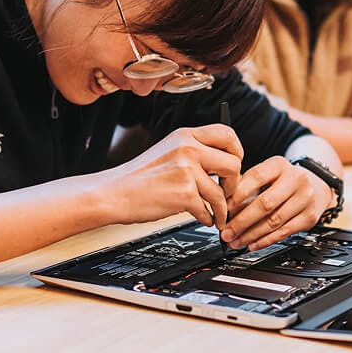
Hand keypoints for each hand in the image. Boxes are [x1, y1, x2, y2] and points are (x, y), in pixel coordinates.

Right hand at [102, 125, 243, 228]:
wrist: (114, 193)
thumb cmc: (138, 177)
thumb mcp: (168, 151)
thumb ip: (193, 151)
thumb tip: (223, 162)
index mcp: (185, 136)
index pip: (227, 134)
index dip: (237, 151)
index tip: (234, 165)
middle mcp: (188, 149)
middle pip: (234, 163)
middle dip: (233, 184)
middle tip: (225, 193)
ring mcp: (186, 170)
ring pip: (222, 192)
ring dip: (222, 209)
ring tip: (216, 214)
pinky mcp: (184, 194)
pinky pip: (209, 210)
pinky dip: (208, 218)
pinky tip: (202, 218)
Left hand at [220, 156, 332, 250]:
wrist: (315, 186)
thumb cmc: (283, 180)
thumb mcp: (266, 175)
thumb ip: (246, 188)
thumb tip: (225, 210)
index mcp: (279, 164)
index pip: (256, 177)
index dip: (238, 194)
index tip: (223, 209)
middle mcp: (296, 179)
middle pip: (265, 203)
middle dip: (242, 221)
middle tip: (226, 232)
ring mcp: (305, 198)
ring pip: (274, 221)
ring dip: (251, 235)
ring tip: (235, 241)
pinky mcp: (310, 217)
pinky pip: (284, 232)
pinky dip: (265, 240)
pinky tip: (252, 244)